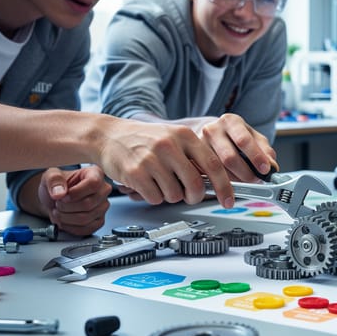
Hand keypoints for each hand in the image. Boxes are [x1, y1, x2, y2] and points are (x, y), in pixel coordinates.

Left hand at [37, 166, 111, 235]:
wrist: (56, 199)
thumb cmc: (57, 186)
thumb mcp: (50, 176)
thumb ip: (53, 180)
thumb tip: (59, 192)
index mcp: (95, 174)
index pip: (93, 184)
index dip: (75, 193)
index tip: (63, 196)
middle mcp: (103, 190)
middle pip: (88, 204)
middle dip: (66, 207)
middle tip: (57, 204)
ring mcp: (103, 206)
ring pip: (85, 218)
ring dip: (66, 218)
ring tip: (58, 212)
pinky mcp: (99, 221)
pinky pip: (86, 229)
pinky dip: (70, 227)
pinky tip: (64, 220)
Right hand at [95, 118, 229, 206]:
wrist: (108, 135)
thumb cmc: (143, 139)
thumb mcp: (173, 138)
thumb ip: (193, 156)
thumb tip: (216, 182)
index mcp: (184, 135)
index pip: (213, 164)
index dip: (224, 186)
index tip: (228, 200)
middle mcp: (169, 145)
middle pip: (195, 185)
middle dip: (194, 197)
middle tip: (187, 195)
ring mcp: (151, 159)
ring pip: (175, 194)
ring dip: (170, 195)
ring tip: (159, 181)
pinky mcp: (135, 173)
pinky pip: (156, 198)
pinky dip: (154, 196)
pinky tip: (147, 183)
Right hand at [198, 113, 276, 181]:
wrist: (214, 136)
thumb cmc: (237, 137)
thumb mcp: (254, 139)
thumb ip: (266, 151)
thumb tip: (272, 167)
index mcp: (230, 121)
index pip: (243, 140)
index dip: (256, 157)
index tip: (265, 169)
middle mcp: (212, 130)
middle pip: (229, 158)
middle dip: (246, 174)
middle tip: (255, 180)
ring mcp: (199, 144)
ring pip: (218, 170)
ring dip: (235, 181)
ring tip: (244, 182)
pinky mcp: (192, 159)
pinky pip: (207, 176)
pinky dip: (220, 183)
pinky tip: (228, 183)